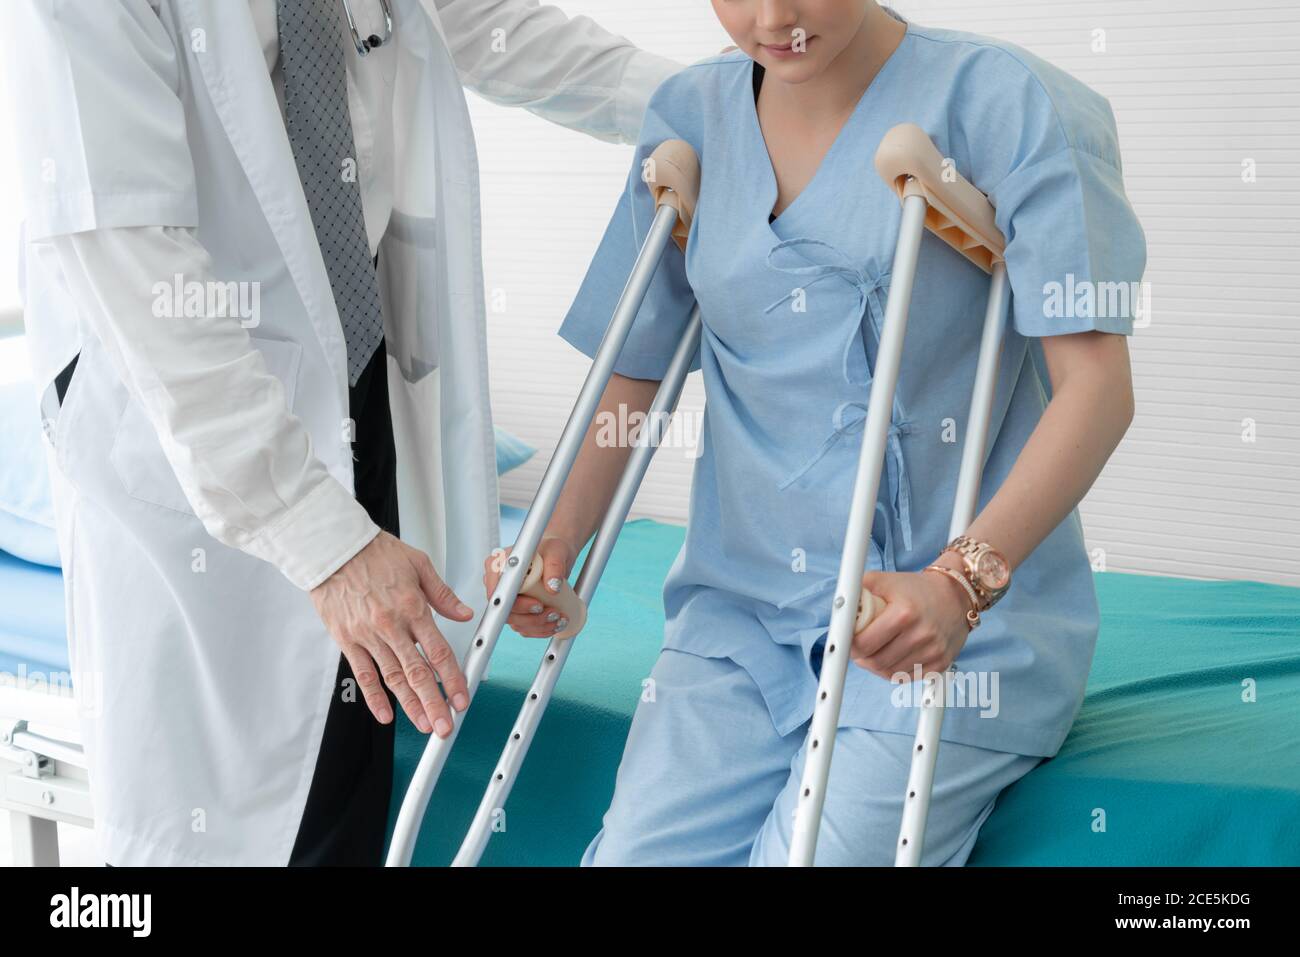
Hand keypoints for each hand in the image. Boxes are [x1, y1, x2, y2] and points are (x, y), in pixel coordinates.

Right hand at [310, 531, 474, 736]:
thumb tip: (464, 613)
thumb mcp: (418, 564)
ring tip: (424, 725)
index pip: (439, 651)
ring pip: (392, 678)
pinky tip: (385, 714)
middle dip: (434, 703)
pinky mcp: (346, 639)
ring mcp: (367, 635)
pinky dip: (374, 697)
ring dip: (410, 705)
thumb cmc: (374, 552)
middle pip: (417, 673)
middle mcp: (391, 625)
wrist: (332, 548)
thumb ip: (443, 594)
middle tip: (445, 726)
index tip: (461, 698)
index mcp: (412, 607)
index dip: (452, 679)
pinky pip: (363, 673)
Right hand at [482, 537, 577, 637]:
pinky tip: (555, 625)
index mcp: (498, 566)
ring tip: (559, 619)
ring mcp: (508, 599)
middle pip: (506, 611)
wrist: (557, 557)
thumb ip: (554, 565)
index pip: (498, 592)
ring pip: (516, 622)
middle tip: (553, 613)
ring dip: (538, 626)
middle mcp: (499, 584)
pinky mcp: (519, 610)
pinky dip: (540, 630)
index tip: (538, 605)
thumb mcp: (556, 551)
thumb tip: (552, 587)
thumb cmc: (552, 548)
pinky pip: (524, 627)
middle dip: (532, 618)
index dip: (516, 604)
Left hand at [849, 559, 973, 681]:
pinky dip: (894, 672)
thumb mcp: (885, 580)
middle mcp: (921, 634)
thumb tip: (839, 606)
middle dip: (861, 658)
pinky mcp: (941, 664)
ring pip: (889, 674)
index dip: (850, 645)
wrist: (954, 595)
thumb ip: (859, 590)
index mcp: (904, 613)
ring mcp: (933, 651)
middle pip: (876, 662)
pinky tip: (892, 658)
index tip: (848, 641)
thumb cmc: (915, 589)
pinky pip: (907, 679)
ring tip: (875, 651)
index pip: (864, 644)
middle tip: (859, 649)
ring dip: (876, 666)